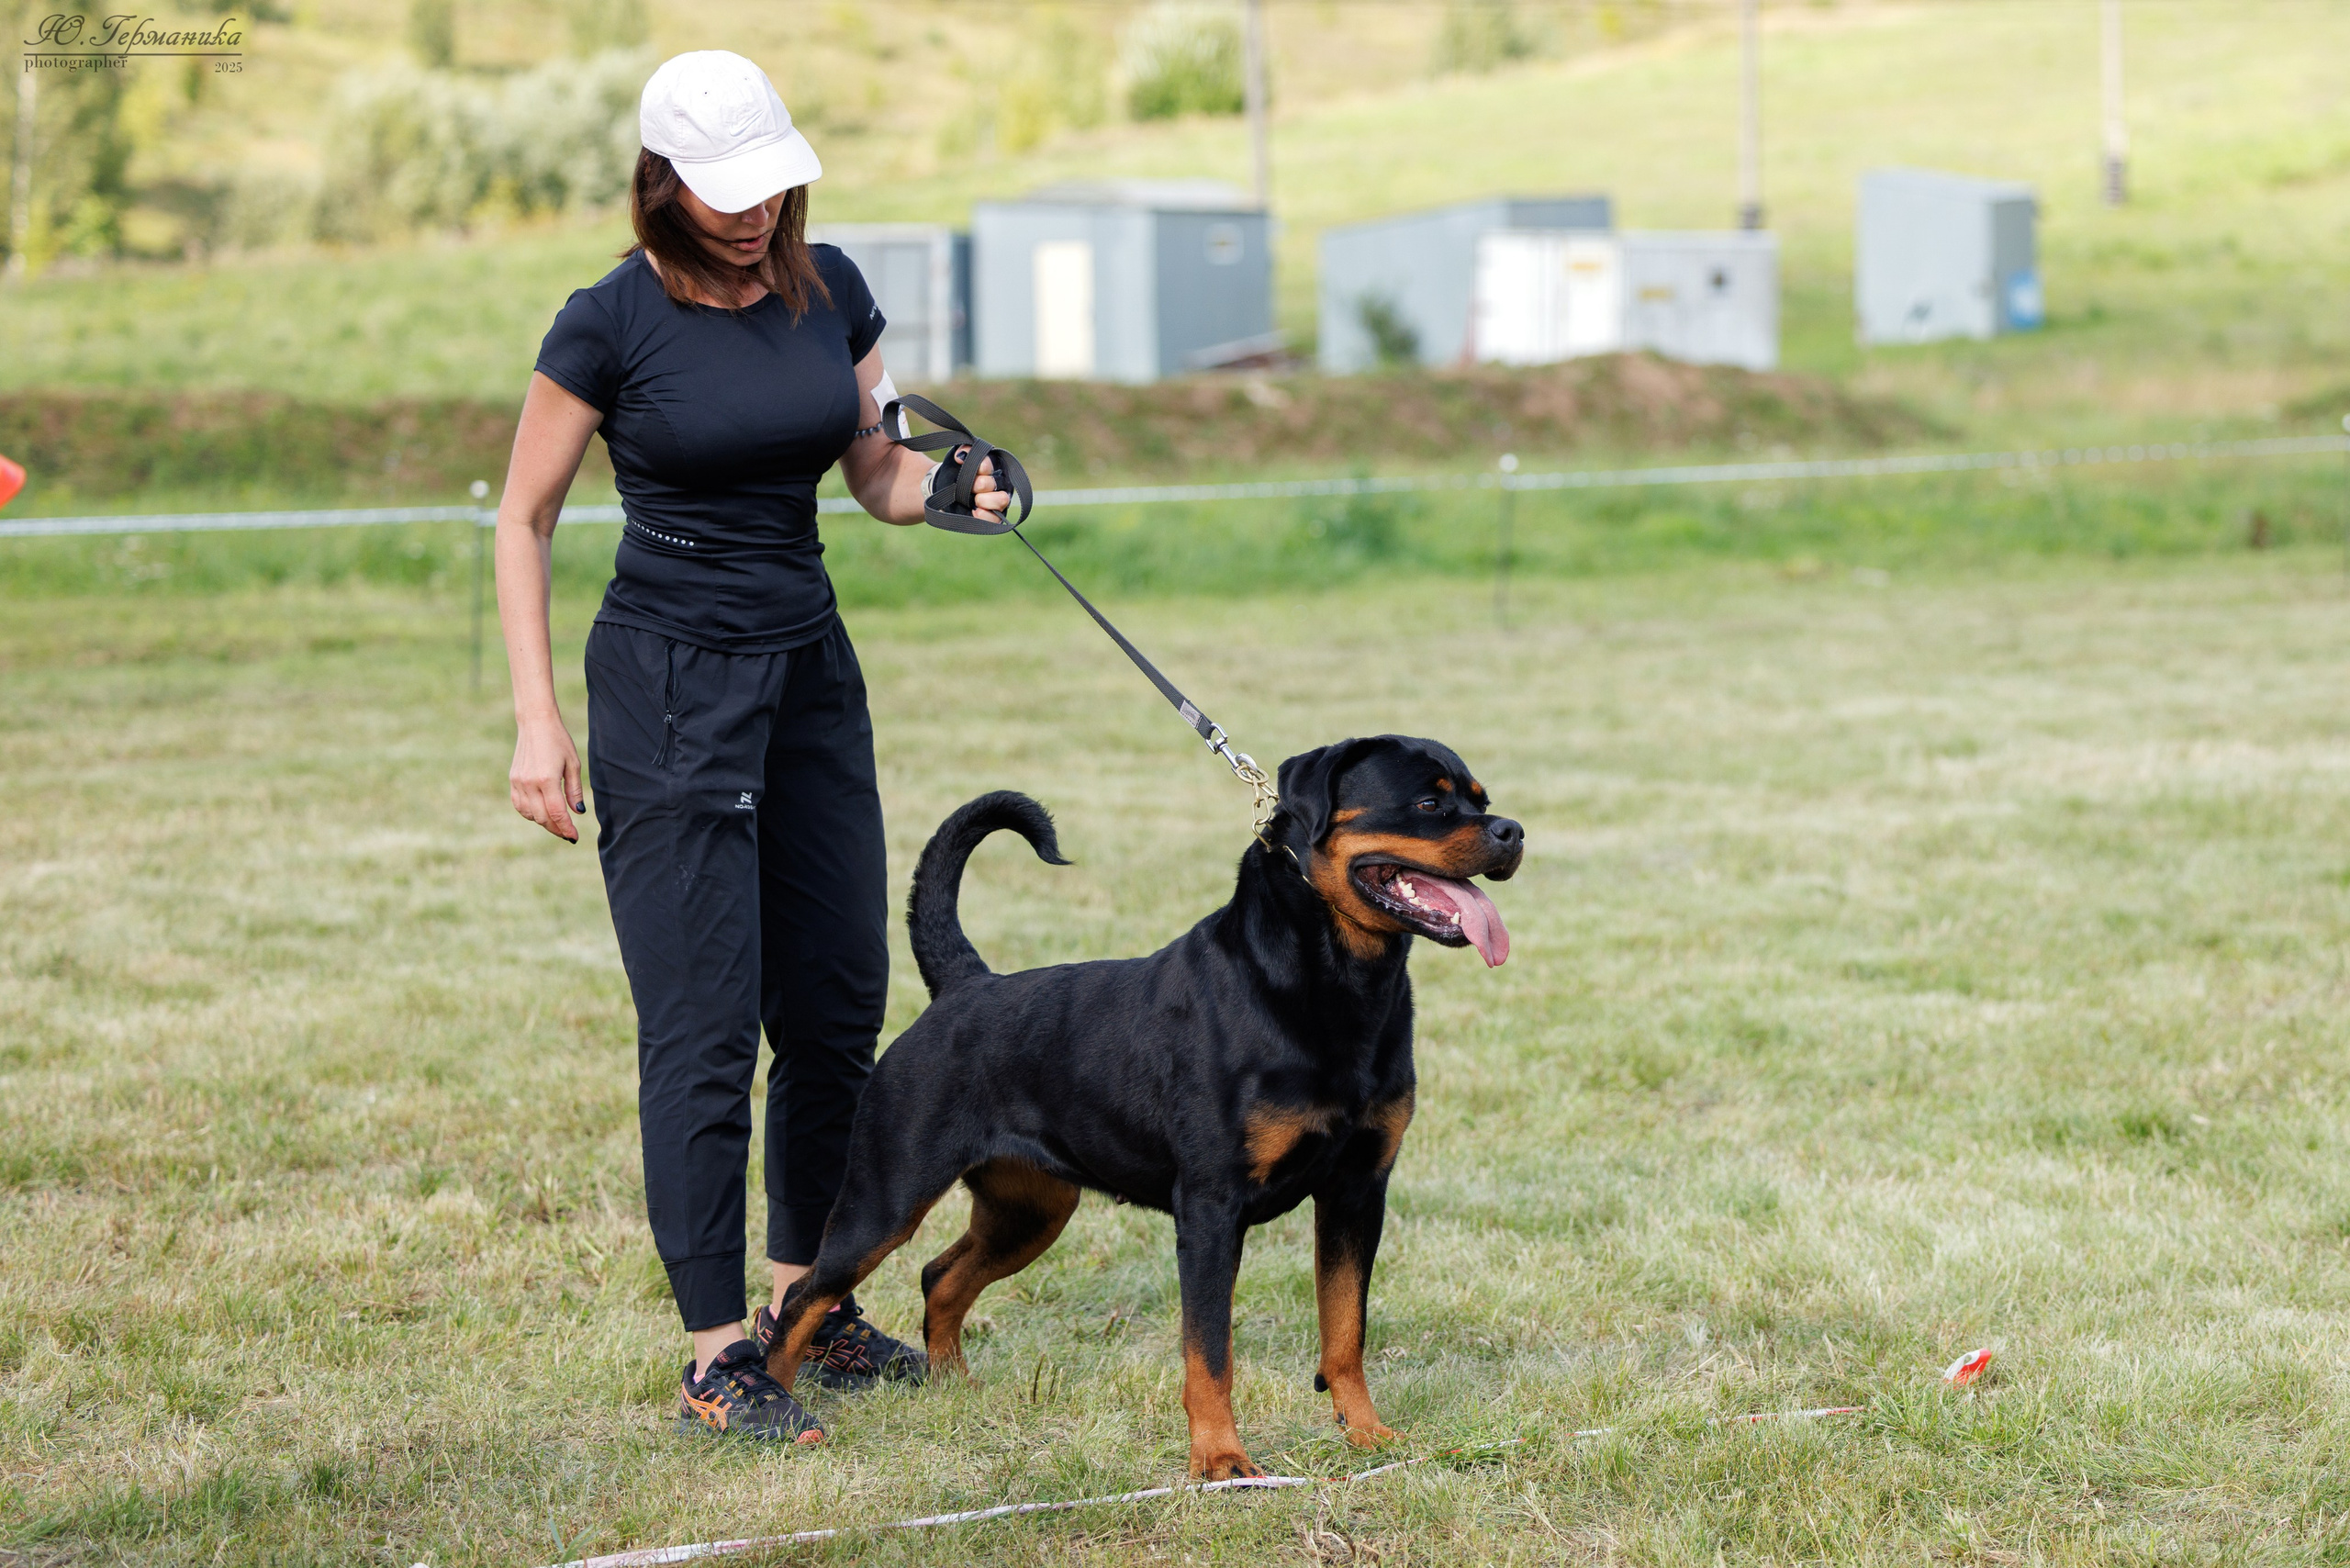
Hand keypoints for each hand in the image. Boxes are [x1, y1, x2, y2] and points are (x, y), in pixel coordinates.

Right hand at [511, 717, 584, 842]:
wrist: (535, 723)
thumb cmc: (558, 741)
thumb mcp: (573, 764)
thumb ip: (574, 790)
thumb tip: (578, 812)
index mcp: (547, 779)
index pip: (556, 813)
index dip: (566, 828)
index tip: (574, 837)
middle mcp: (529, 783)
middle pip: (542, 817)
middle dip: (556, 828)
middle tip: (568, 833)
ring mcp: (518, 782)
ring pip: (529, 814)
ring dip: (543, 822)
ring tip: (556, 823)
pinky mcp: (513, 779)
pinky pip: (519, 805)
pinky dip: (530, 813)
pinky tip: (541, 812)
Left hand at [953, 446, 1010, 518]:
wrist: (945, 490)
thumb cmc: (954, 472)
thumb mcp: (956, 458)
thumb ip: (962, 450)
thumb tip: (961, 456)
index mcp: (991, 467)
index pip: (990, 465)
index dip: (981, 467)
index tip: (969, 469)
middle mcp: (998, 483)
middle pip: (997, 483)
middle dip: (980, 485)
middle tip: (970, 488)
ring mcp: (996, 501)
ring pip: (1003, 500)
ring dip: (986, 500)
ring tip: (974, 501)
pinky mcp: (993, 516)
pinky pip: (996, 519)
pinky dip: (986, 516)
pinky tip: (975, 511)